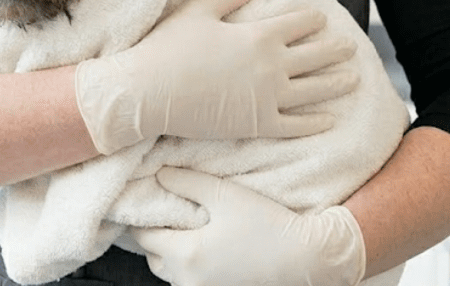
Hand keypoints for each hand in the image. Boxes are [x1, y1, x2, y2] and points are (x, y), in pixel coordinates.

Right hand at [74, 0, 358, 153]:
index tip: (322, 20)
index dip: (313, 21)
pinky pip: (295, 125)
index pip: (298, 24)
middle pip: (315, 56)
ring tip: (353, 79)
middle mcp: (271, 66)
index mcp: (259, 35)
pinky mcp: (257, 124)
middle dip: (336, 50)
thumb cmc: (167, 48)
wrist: (147, 92)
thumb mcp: (199, 11)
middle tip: (351, 48)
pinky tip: (329, 120)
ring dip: (336, 84)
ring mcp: (267, 98)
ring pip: (314, 90)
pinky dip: (315, 123)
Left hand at [131, 167, 366, 285]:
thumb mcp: (225, 195)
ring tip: (186, 228)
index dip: (141, 215)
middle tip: (166, 211)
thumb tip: (160, 173)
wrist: (307, 258)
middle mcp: (188, 280)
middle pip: (153, 257)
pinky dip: (189, 266)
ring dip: (171, 253)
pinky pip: (190, 281)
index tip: (146, 198)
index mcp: (186, 254)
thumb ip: (187, 182)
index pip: (144, 235)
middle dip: (155, 235)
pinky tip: (206, 248)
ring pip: (170, 273)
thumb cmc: (268, 225)